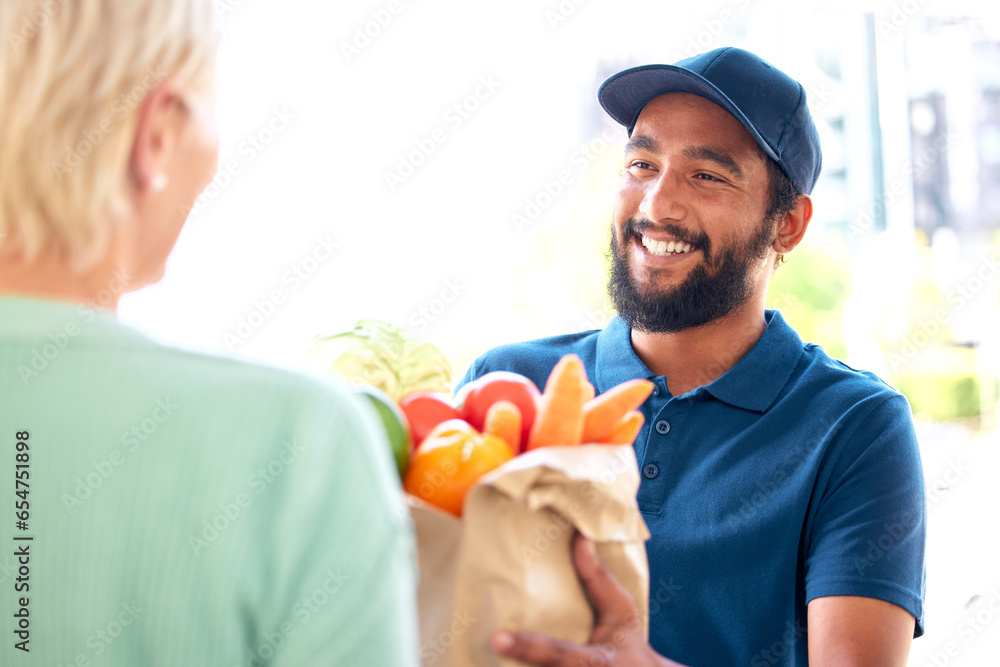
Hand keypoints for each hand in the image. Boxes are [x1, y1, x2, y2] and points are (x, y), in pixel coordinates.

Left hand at [490, 533, 685, 666]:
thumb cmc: (627, 643)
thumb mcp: (621, 611)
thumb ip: (599, 579)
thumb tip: (581, 537)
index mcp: (594, 661)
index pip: (557, 655)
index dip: (528, 647)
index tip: (497, 639)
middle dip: (515, 656)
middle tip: (489, 642)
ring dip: (511, 664)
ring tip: (489, 649)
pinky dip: (517, 665)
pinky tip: (495, 657)